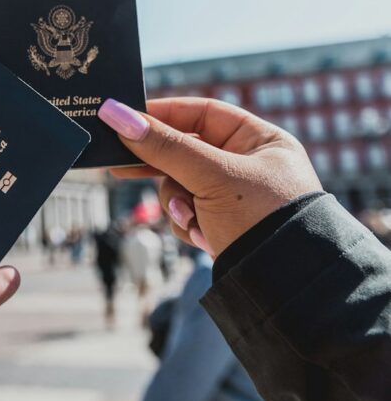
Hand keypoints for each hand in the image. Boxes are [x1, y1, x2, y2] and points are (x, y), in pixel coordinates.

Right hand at [98, 97, 321, 255]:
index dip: (163, 114)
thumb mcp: (211, 176)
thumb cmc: (261, 219)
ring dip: (177, 203)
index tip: (125, 118)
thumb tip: (115, 114)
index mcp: (260, 140)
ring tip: (190, 218)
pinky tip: (203, 237)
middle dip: (161, 168)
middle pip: (185, 152)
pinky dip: (188, 224)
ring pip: (179, 185)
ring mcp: (233, 197)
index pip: (202, 113)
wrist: (284, 287)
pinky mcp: (222, 224)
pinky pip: (187, 213)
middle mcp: (248, 164)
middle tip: (119, 166)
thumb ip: (163, 146)